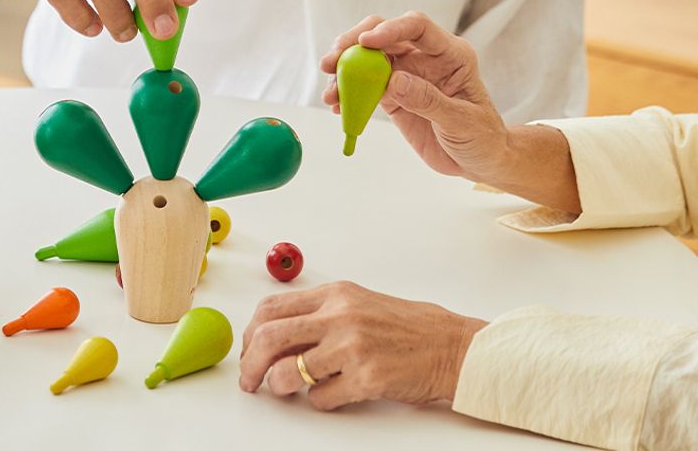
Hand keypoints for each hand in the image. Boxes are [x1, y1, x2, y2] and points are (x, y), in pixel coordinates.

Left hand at [239, 281, 484, 407]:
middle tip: (249, 381)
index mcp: (334, 294)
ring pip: (288, 372)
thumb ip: (318, 315)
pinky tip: (329, 394)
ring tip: (286, 390)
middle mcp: (339, 315)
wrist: (450, 345)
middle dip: (249, 364)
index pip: (271, 308)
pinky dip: (316, 402)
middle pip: (269, 337)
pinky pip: (320, 398)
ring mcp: (352, 347)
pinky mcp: (367, 379)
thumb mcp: (357, 304)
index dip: (250, 333)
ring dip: (279, 387)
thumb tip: (274, 337)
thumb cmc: (405, 327)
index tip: (248, 350)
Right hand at [320, 12, 507, 180]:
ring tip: (330, 91)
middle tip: (333, 60)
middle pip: (384, 35)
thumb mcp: (462, 121)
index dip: (390, 29)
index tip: (366, 42)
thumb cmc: (482, 137)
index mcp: (450, 54)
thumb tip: (394, 81)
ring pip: (368, 58)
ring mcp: (405, 73)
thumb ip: (430, 100)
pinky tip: (337, 106)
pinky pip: (364, 86)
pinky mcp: (391, 93)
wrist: (478, 160)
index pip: (417, 27)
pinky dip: (348, 93)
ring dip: (344, 69)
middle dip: (354, 43)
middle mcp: (424, 57)